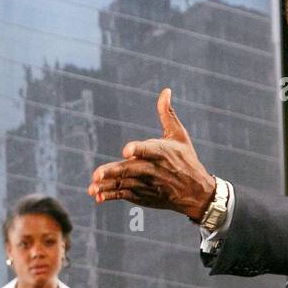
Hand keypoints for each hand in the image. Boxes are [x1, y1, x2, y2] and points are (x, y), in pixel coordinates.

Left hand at [87, 87, 216, 221]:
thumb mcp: (179, 136)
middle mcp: (153, 170)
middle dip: (113, 172)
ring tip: (92, 188)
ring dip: (107, 186)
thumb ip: (167, 114)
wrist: (195, 192)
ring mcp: (146, 184)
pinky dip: (110, 196)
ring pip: (124, 184)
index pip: (148, 150)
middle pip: (131, 170)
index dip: (138, 150)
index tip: (126, 151)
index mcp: (162, 153)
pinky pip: (124, 195)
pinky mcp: (142, 195)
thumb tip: (165, 91)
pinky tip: (98, 196)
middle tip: (96, 174)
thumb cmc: (186, 159)